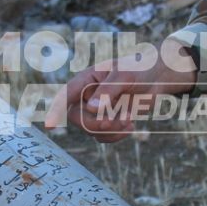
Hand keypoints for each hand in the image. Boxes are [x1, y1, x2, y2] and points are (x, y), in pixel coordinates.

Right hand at [45, 45, 195, 143]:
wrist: (156, 77)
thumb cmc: (139, 69)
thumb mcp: (126, 76)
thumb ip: (108, 91)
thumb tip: (92, 108)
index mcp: (87, 79)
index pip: (66, 95)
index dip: (55, 110)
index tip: (49, 126)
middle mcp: (87, 95)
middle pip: (78, 118)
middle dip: (97, 124)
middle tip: (117, 122)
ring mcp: (96, 110)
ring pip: (91, 130)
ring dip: (111, 130)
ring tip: (129, 120)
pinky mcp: (106, 120)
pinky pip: (103, 136)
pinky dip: (117, 136)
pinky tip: (131, 126)